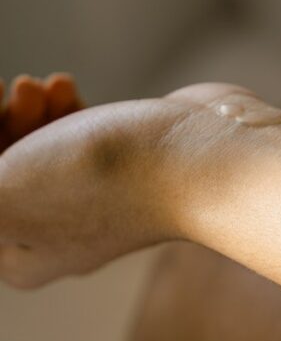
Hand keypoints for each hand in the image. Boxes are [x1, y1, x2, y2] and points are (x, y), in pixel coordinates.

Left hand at [0, 79, 280, 288]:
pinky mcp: (121, 166)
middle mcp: (51, 235)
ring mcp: (91, 200)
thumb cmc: (99, 178)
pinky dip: (60, 110)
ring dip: (25, 110)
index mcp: (14, 254)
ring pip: (32, 147)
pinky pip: (70, 137)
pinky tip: (66, 88)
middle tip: (12, 89)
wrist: (202, 157)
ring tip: (45, 86)